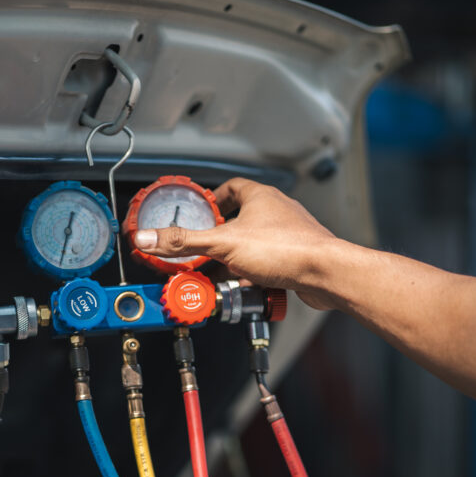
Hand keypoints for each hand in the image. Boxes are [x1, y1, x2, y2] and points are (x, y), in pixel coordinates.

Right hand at [133, 178, 344, 309]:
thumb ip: (184, 243)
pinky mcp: (297, 258)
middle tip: (202, 251)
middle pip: (241, 219)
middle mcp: (277, 212)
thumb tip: (149, 238)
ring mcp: (289, 235)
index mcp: (260, 197)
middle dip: (219, 238)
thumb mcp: (222, 245)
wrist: (326, 274)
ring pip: (254, 245)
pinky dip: (254, 275)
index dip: (214, 198)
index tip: (200, 212)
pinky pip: (269, 264)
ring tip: (219, 275)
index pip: (233, 187)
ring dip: (235, 260)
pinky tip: (245, 289)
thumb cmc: (286, 249)